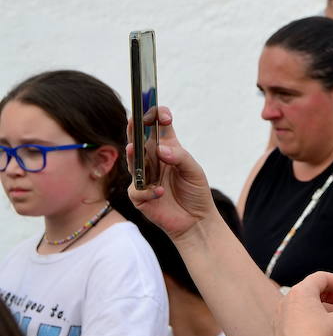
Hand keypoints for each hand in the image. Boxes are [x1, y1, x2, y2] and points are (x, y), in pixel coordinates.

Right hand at [126, 107, 216, 239]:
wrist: (196, 220)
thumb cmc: (196, 192)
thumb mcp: (194, 171)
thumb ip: (180, 157)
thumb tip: (160, 150)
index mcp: (167, 150)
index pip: (159, 128)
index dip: (158, 117)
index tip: (163, 115)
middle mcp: (152, 161)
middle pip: (139, 140)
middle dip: (135, 128)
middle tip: (134, 118)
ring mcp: (143, 177)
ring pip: (132, 162)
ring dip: (133, 155)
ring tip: (134, 148)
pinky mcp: (139, 196)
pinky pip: (137, 190)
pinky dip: (148, 191)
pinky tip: (159, 192)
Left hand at [275, 271, 332, 335]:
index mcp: (301, 293)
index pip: (322, 277)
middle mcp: (285, 302)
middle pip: (310, 289)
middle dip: (331, 293)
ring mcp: (278, 319)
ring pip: (301, 305)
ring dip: (319, 306)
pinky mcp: (276, 334)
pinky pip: (293, 320)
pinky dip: (308, 319)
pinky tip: (319, 331)